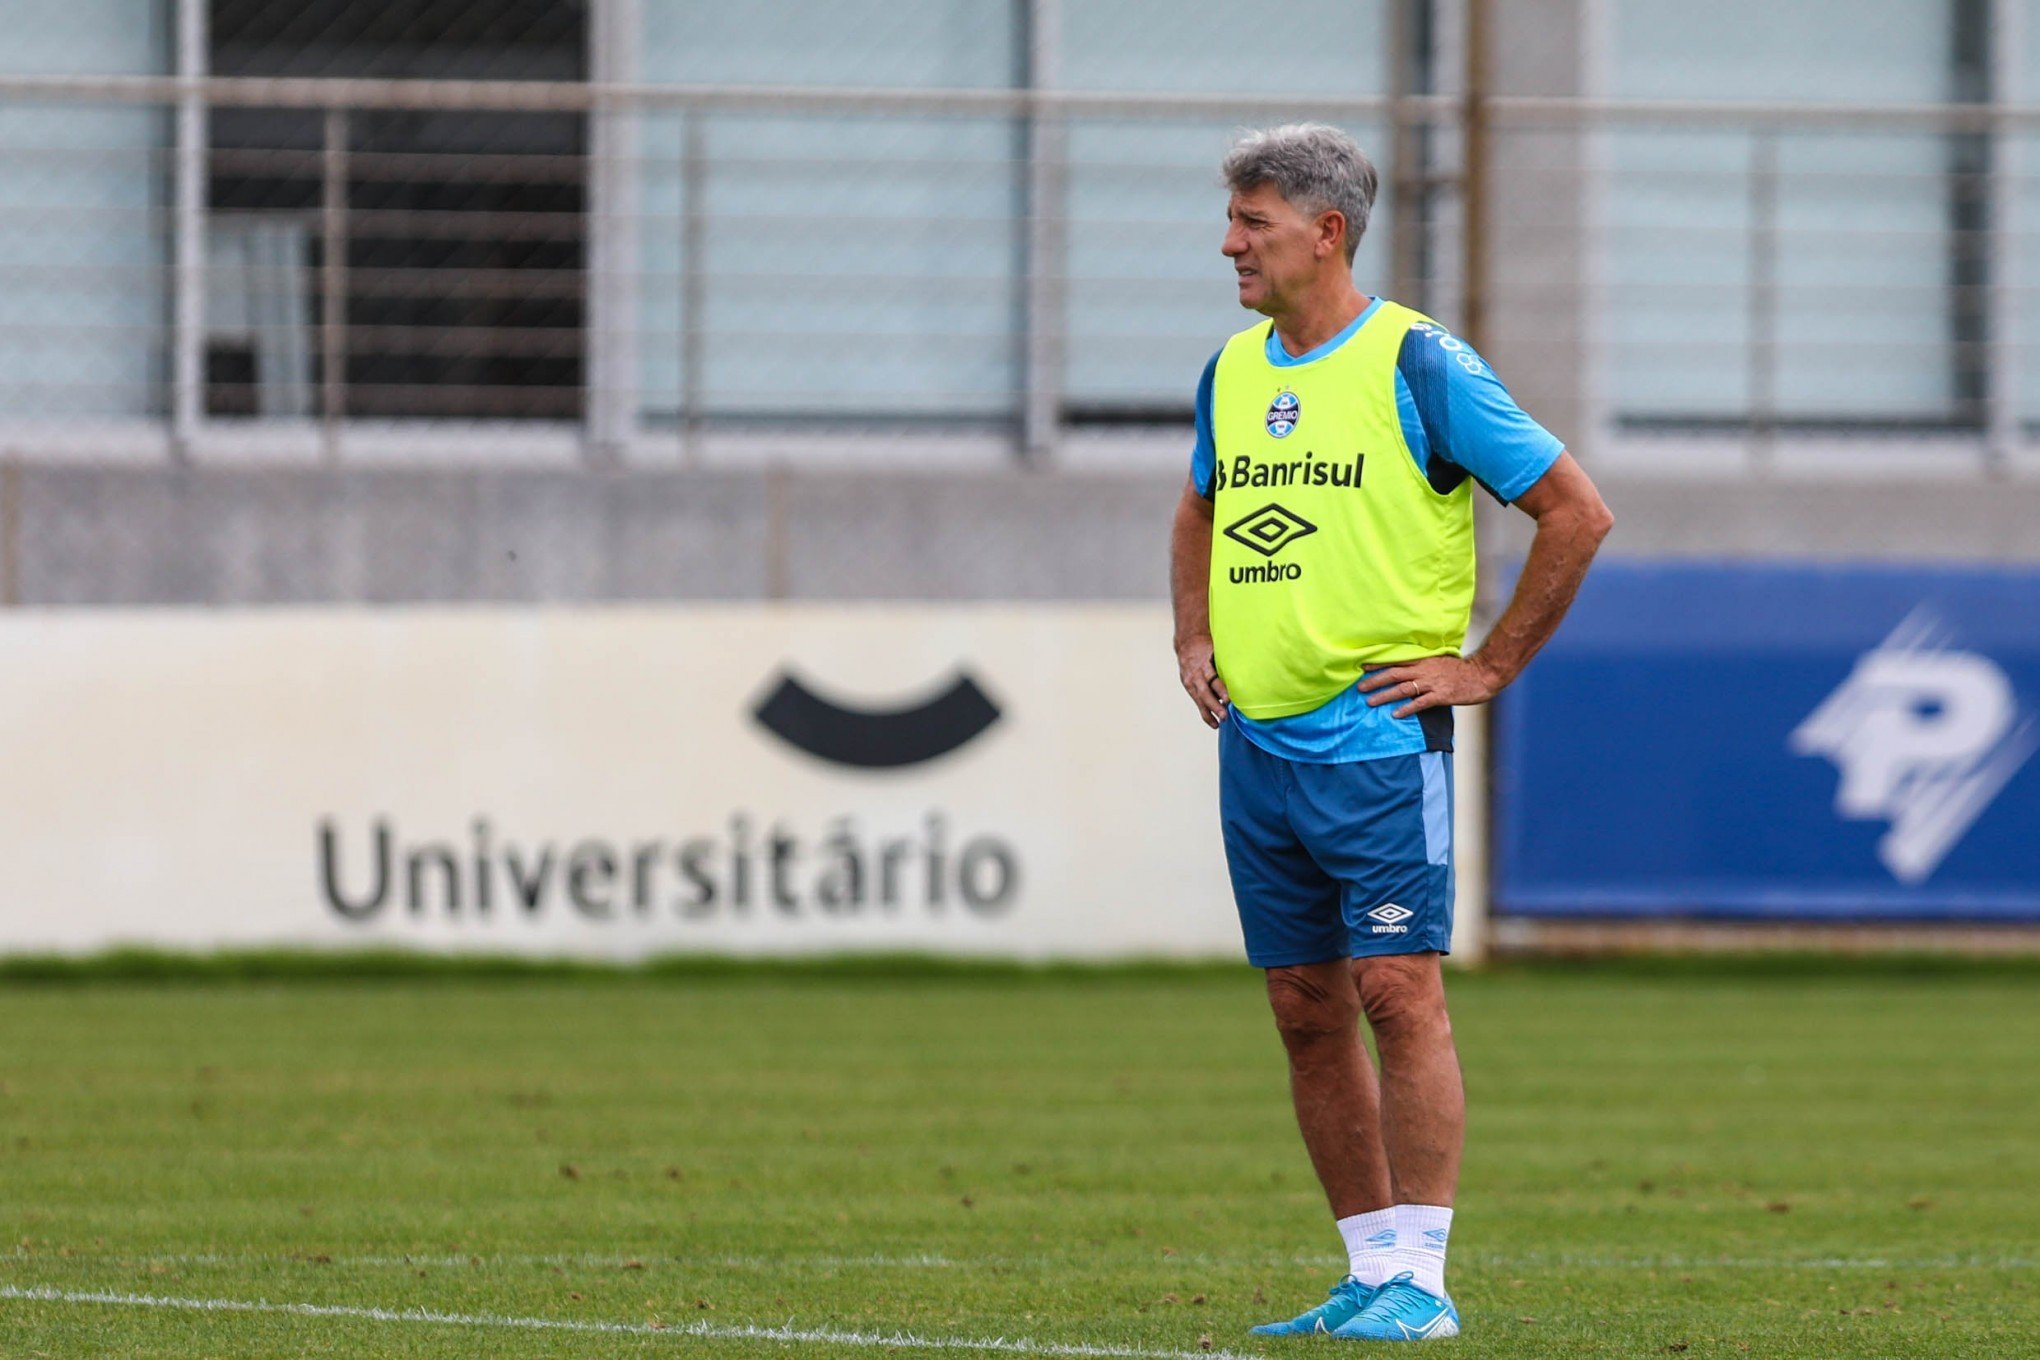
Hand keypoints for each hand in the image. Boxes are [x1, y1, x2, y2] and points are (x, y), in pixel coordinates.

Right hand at [1176, 634, 1230, 728]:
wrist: (1187, 642)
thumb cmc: (1206, 645)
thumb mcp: (1216, 648)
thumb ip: (1226, 660)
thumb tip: (1246, 670)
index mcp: (1203, 663)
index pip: (1213, 678)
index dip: (1220, 689)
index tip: (1229, 699)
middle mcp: (1196, 674)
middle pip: (1205, 691)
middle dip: (1215, 705)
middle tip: (1225, 715)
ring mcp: (1191, 681)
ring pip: (1200, 699)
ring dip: (1210, 712)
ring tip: (1219, 723)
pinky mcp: (1189, 687)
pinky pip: (1198, 702)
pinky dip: (1206, 713)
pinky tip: (1214, 723)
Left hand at [1358, 654, 1503, 717]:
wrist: (1482, 675)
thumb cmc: (1462, 670)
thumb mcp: (1440, 662)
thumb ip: (1425, 665)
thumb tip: (1410, 669)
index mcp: (1424, 661)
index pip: (1397, 661)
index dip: (1379, 664)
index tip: (1363, 667)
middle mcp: (1424, 670)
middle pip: (1394, 674)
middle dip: (1375, 681)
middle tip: (1360, 688)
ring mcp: (1432, 683)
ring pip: (1403, 689)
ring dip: (1385, 695)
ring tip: (1371, 702)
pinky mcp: (1440, 696)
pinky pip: (1420, 703)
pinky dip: (1407, 708)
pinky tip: (1396, 714)